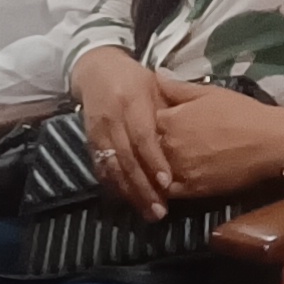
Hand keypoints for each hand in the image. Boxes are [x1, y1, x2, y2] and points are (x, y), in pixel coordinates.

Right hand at [73, 44, 178, 215]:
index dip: (154, 161)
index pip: (142, 137)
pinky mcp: (89, 141)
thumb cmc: (135, 79)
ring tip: (148, 213)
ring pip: (112, 168)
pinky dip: (114, 187)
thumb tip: (195, 132)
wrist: (96, 70)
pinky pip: (101, 168)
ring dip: (129, 193)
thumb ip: (172, 107)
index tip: (167, 184)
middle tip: (159, 211)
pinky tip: (128, 201)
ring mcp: (98, 132)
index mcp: (132, 101)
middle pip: (127, 158)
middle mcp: (113, 118)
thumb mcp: (155, 85)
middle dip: (143, 187)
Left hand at [147, 76, 283, 199]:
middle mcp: (169, 145)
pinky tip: (168, 184)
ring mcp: (180, 170)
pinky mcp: (192, 190)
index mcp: (170, 119)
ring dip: (155, 169)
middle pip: (148, 148)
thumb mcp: (209, 92)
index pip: (145, 121)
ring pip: (155, 171)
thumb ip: (178, 87)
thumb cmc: (242, 112)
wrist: (270, 141)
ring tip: (160, 166)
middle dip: (151, 146)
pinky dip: (164, 188)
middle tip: (161, 145)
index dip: (151, 123)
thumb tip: (156, 74)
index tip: (156, 124)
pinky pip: (168, 191)